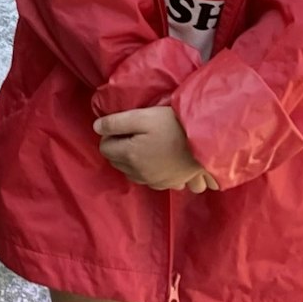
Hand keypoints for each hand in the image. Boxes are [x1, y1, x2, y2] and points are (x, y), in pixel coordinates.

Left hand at [94, 106, 215, 190]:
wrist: (206, 140)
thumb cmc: (173, 125)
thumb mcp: (141, 117)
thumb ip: (115, 122)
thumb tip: (96, 127)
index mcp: (129, 156)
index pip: (104, 148)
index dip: (110, 135)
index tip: (122, 127)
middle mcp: (139, 173)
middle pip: (116, 162)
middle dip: (119, 148)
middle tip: (134, 133)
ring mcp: (155, 181)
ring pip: (131, 173)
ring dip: (132, 161)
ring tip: (145, 145)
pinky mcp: (170, 184)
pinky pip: (150, 180)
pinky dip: (148, 170)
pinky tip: (157, 158)